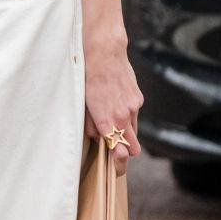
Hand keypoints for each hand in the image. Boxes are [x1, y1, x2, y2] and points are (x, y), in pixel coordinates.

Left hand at [83, 39, 142, 177]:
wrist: (104, 53)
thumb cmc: (88, 77)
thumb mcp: (83, 103)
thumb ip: (91, 124)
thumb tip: (98, 137)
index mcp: (107, 119)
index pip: (118, 149)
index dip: (119, 161)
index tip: (117, 166)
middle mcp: (123, 115)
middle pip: (132, 145)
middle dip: (126, 151)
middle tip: (119, 156)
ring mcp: (133, 107)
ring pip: (133, 129)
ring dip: (127, 132)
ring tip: (116, 128)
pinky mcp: (137, 98)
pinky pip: (134, 114)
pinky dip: (127, 115)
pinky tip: (116, 104)